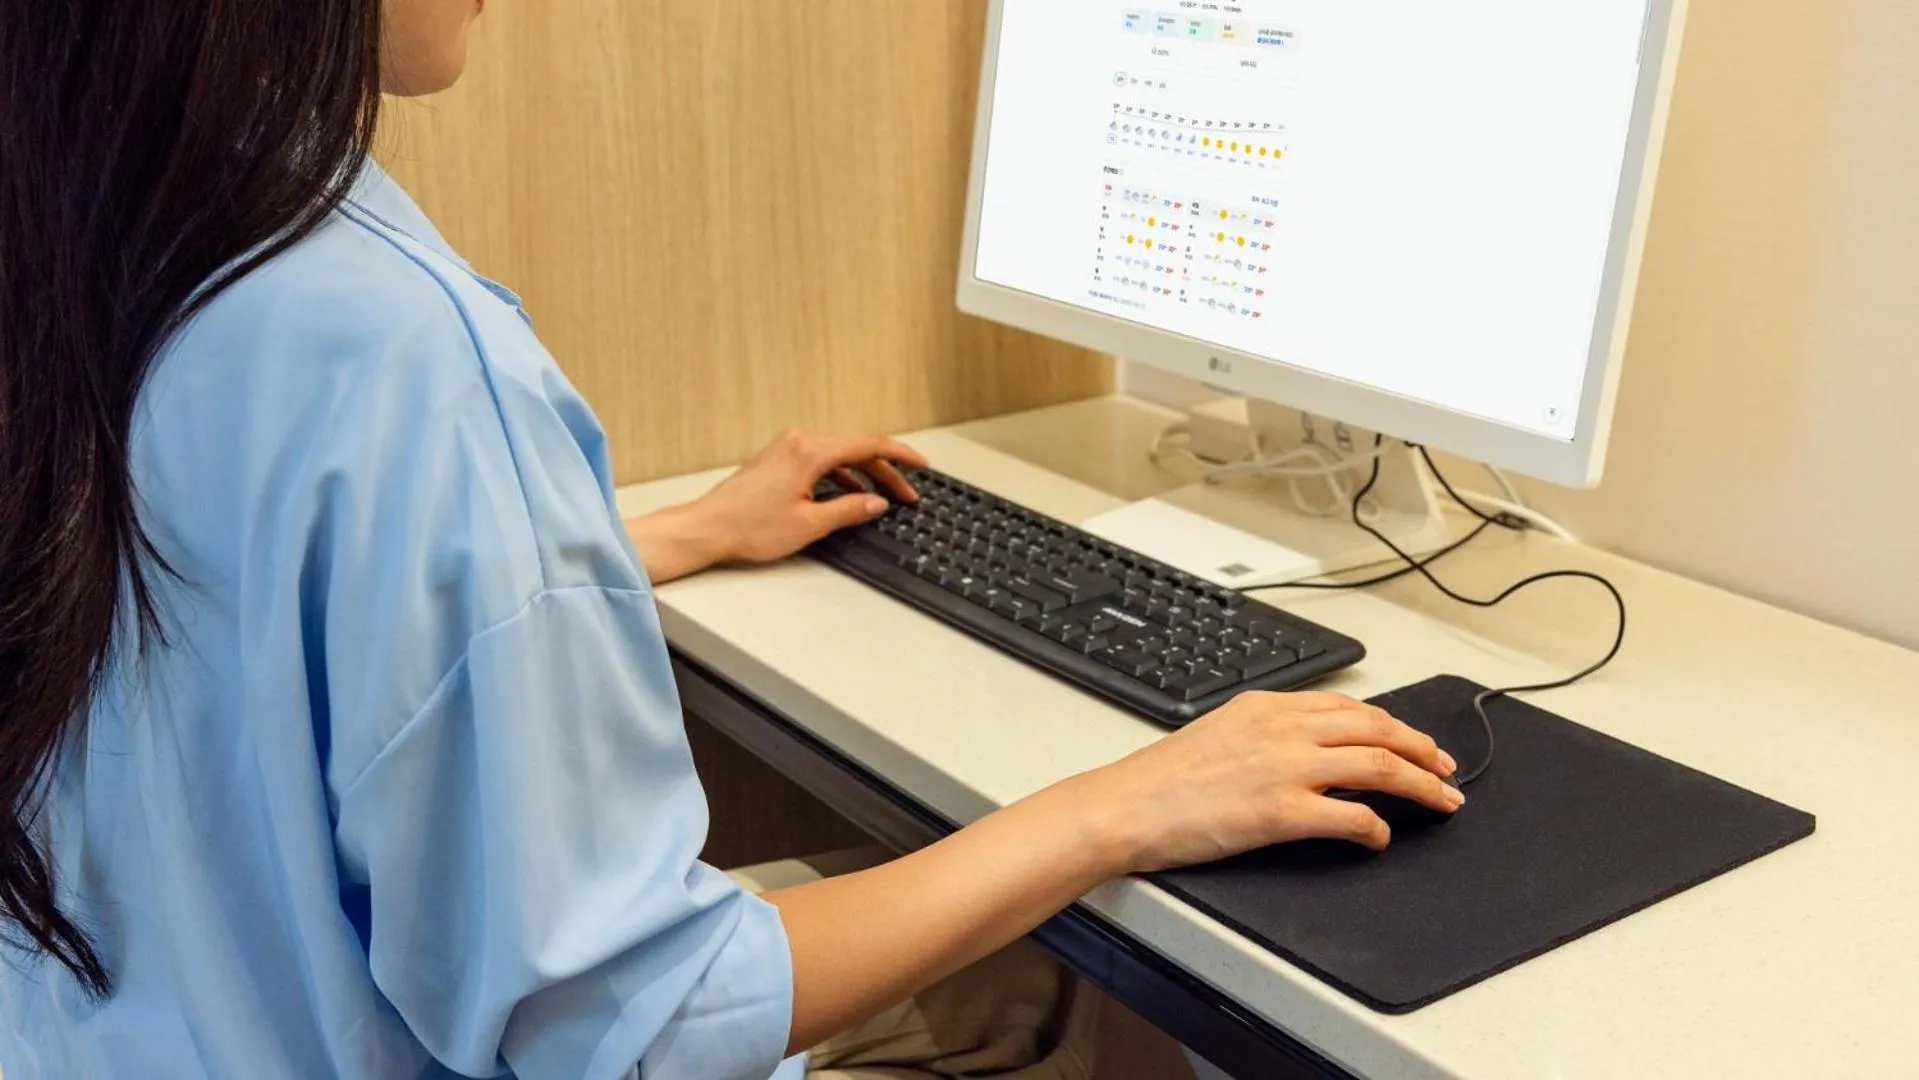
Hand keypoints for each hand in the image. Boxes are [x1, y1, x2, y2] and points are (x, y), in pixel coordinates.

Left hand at [625, 430, 928, 583]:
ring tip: (884, 496)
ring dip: (863, 474)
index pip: (868, 444)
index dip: (900, 455)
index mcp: (810, 451)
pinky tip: (850, 494)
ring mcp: (786, 449)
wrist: (707, 528)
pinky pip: (820, 461)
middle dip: (885, 471)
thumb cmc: (749, 527)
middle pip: (855, 449)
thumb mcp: (810, 524)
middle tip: (908, 493)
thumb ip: (849, 509)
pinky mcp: (778, 460)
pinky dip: (840, 475)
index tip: (921, 464)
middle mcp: (799, 442)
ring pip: (838, 456)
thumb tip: (876, 502)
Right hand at [1073, 691, 1462, 870]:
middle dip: (1423, 749)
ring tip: (1441, 801)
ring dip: (1420, 785)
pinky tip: (1381, 837)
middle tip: (1446, 769)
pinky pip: (1352, 815)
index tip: (1414, 742)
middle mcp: (1283, 729)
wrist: (1126, 805)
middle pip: (1378, 729)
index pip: (1349, 707)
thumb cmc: (1160, 778)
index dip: (1393, 725)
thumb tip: (1302, 749)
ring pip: (1379, 765)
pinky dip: (1377, 826)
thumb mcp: (1218, 731)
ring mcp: (1286, 768)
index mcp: (1267, 706)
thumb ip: (1264, 732)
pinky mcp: (1282, 812)